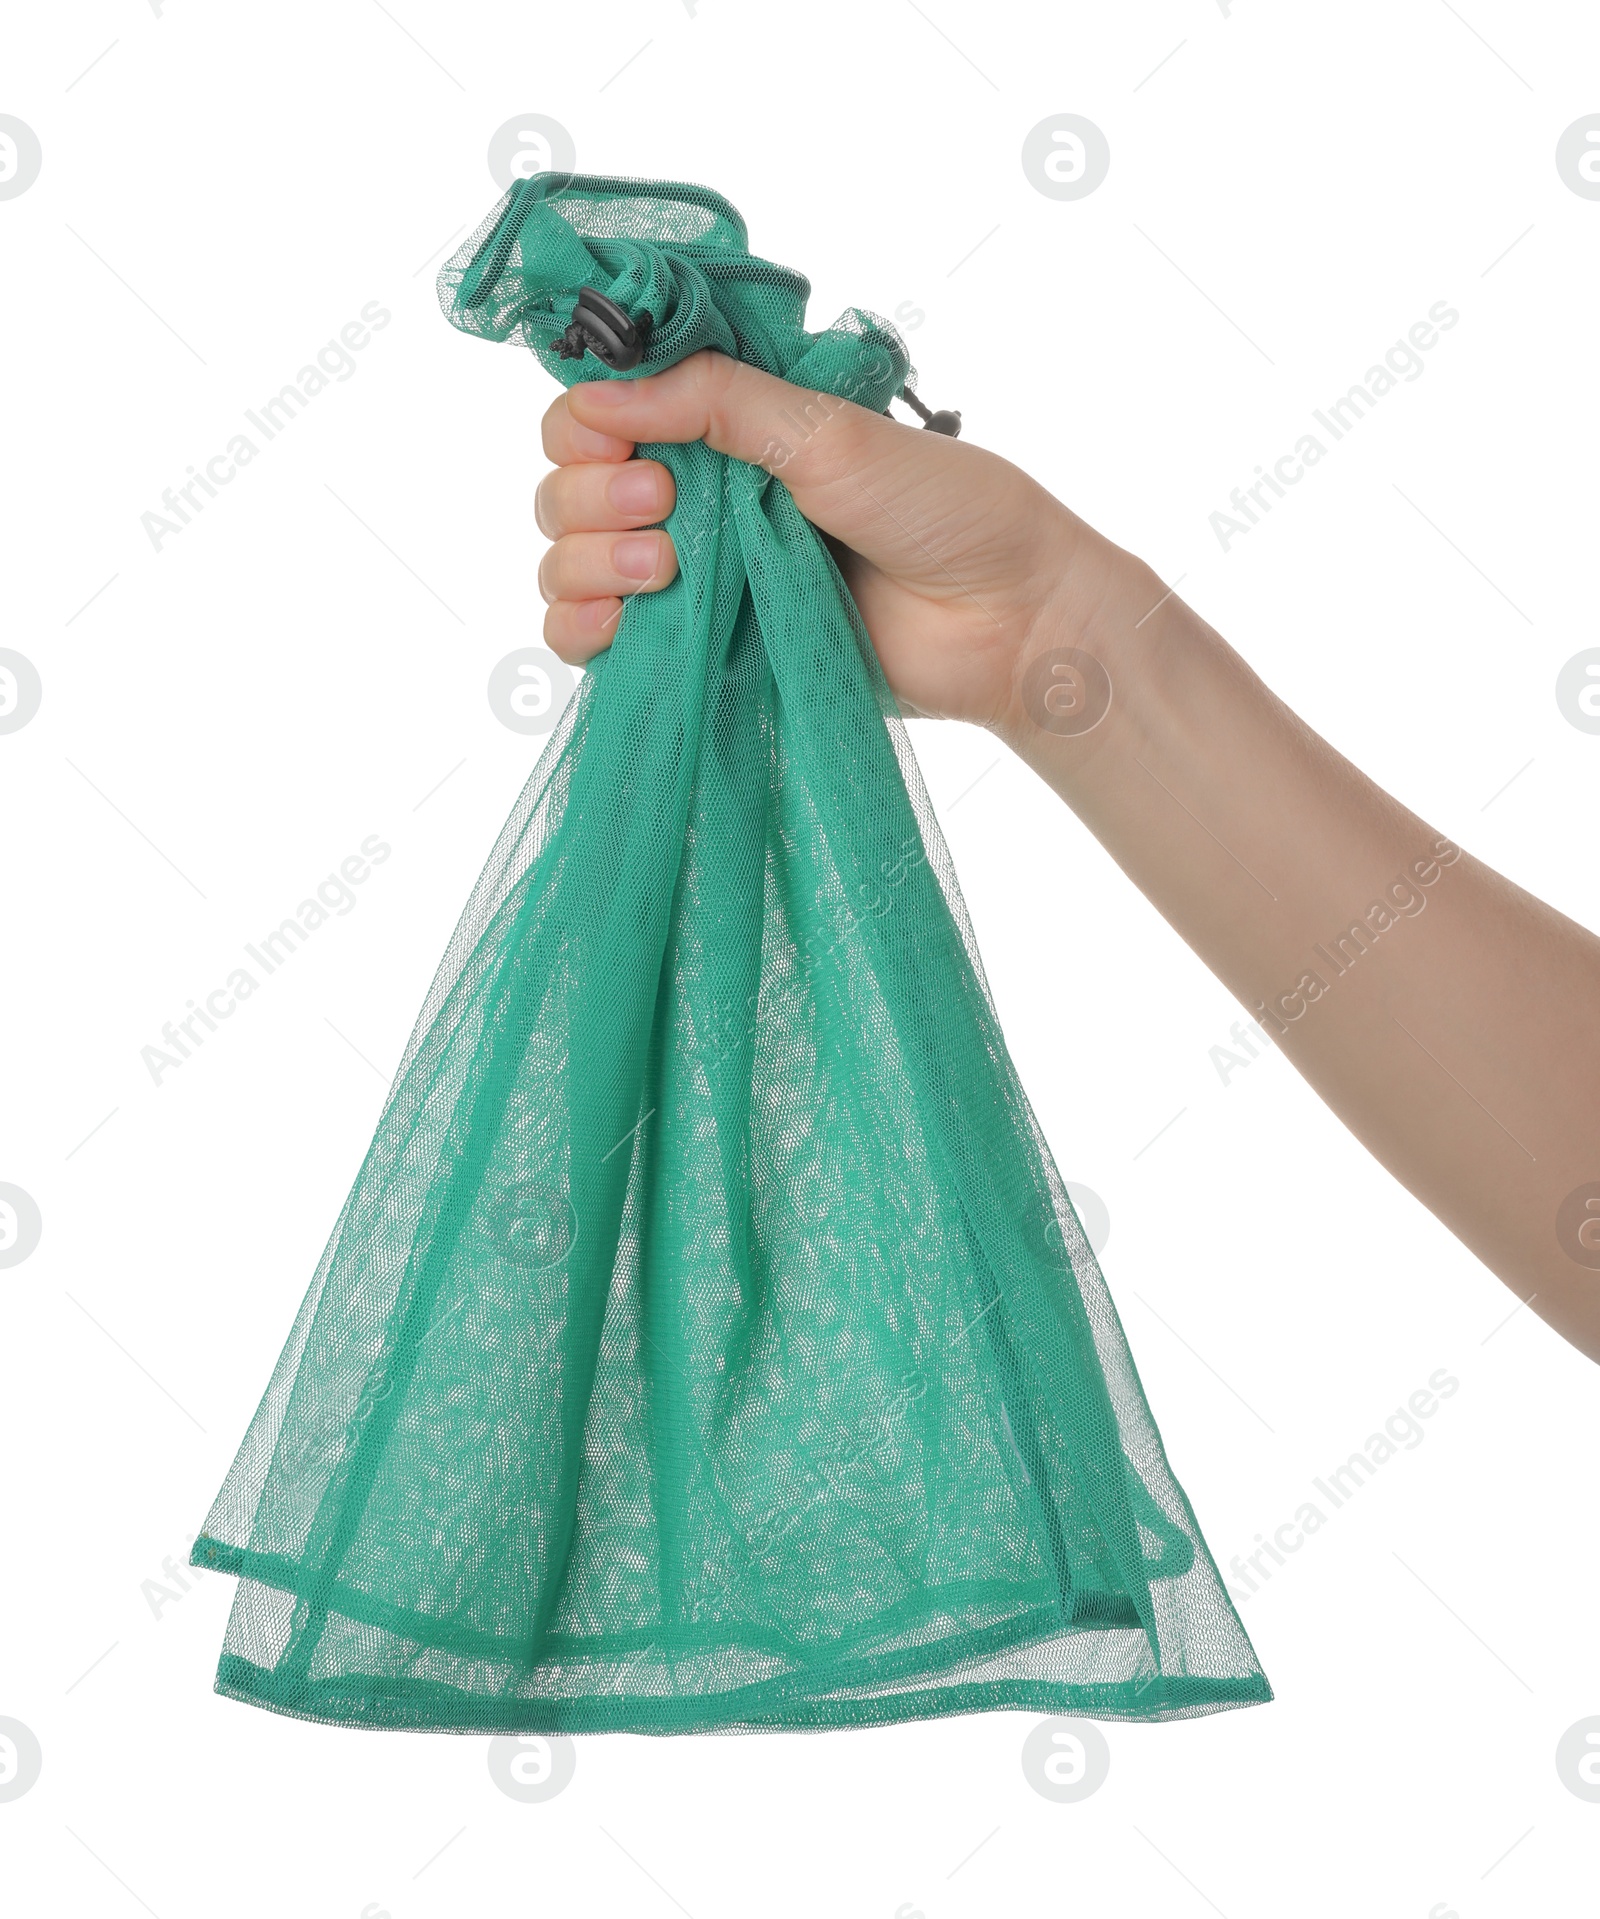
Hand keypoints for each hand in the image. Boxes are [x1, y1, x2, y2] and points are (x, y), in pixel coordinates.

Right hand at [533, 349, 1133, 731]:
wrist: (1004, 623)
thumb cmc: (942, 513)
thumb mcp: (828, 431)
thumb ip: (715, 401)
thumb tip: (603, 390)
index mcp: (727, 425)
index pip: (604, 406)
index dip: (590, 417)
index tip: (619, 432)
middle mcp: (697, 496)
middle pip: (567, 483)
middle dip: (589, 489)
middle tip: (660, 503)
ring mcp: (694, 577)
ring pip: (569, 560)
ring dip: (585, 557)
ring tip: (659, 568)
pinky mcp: (702, 652)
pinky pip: (596, 642)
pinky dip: (583, 629)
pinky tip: (616, 626)